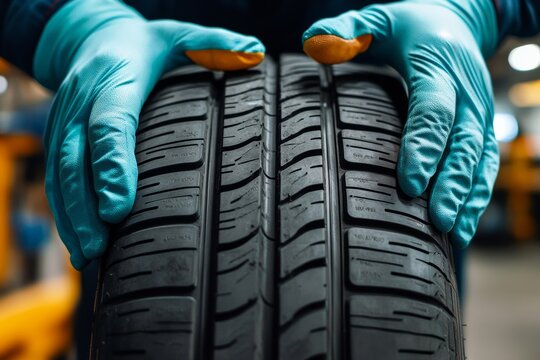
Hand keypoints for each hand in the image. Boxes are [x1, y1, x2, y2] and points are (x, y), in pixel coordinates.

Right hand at [34, 0, 263, 268]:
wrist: (89, 36)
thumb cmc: (142, 45)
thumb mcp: (177, 35)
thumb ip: (214, 44)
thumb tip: (256, 51)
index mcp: (114, 81)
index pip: (110, 125)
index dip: (111, 165)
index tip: (116, 207)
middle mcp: (82, 103)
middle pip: (76, 159)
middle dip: (85, 205)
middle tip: (99, 244)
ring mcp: (64, 122)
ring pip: (60, 174)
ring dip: (70, 216)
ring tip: (86, 254)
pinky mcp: (58, 137)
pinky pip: (54, 177)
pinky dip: (62, 211)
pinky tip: (77, 241)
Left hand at [303, 0, 499, 247]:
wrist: (458, 18)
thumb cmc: (411, 23)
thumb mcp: (378, 18)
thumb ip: (346, 29)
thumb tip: (311, 42)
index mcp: (438, 65)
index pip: (433, 111)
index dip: (423, 147)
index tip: (409, 183)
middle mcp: (466, 91)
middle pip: (464, 143)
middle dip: (452, 185)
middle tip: (437, 222)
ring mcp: (479, 110)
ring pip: (480, 159)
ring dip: (470, 198)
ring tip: (455, 236)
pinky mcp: (482, 125)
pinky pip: (485, 163)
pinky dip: (478, 196)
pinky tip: (464, 226)